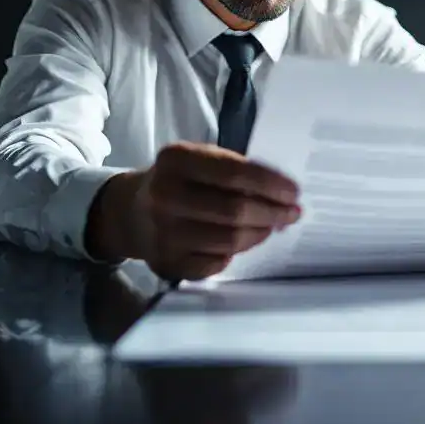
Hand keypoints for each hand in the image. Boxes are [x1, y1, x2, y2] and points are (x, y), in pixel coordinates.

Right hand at [88, 142, 300, 279]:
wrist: (130, 211)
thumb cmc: (178, 181)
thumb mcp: (199, 159)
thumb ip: (235, 170)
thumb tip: (283, 193)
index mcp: (175, 160)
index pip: (234, 173)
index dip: (270, 185)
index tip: (294, 192)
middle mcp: (164, 195)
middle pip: (235, 211)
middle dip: (273, 213)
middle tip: (292, 213)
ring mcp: (162, 233)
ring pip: (229, 240)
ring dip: (260, 233)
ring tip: (273, 226)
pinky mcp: (166, 262)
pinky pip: (216, 263)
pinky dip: (236, 253)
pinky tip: (244, 242)